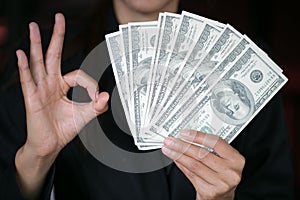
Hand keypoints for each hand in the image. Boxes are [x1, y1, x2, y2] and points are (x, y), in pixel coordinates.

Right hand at [16, 13, 108, 156]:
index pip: (77, 75)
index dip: (90, 84)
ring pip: (38, 62)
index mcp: (62, 86)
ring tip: (34, 27)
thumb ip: (96, 106)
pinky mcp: (32, 99)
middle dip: (56, 36)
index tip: (96, 97)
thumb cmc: (63, 129)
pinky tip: (21, 54)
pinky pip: (27, 80)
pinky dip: (24, 67)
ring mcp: (40, 89)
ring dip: (36, 44)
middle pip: (53, 55)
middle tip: (58, 18)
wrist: (50, 145)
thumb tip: (106, 96)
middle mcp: (50, 84)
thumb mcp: (84, 115)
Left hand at [162, 130, 244, 199]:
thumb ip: (209, 148)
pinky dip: (181, 165)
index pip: (216, 142)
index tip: (184, 133)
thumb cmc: (221, 174)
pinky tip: (175, 159)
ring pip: (194, 165)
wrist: (223, 197)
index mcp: (236, 159)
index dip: (198, 136)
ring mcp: (221, 183)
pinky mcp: (210, 192)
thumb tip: (187, 137)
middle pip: (202, 154)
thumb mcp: (222, 159)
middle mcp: (230, 171)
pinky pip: (191, 175)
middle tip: (171, 141)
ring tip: (168, 149)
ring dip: (178, 155)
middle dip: (182, 146)